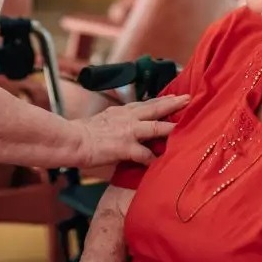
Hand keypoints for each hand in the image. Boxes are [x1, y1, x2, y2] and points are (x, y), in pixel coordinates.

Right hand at [73, 95, 190, 166]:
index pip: (146, 104)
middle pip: (155, 107)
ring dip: (172, 127)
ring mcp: (128, 131)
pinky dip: (154, 160)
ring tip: (186, 127)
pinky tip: (163, 164)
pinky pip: (145, 155)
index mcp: (121, 111)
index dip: (161, 101)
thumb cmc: (82, 133)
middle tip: (189, 99)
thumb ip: (116, 122)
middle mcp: (127, 117)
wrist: (72, 140)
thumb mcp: (102, 121)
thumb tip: (122, 129)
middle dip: (173, 103)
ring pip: (156, 127)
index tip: (174, 97)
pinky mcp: (126, 147)